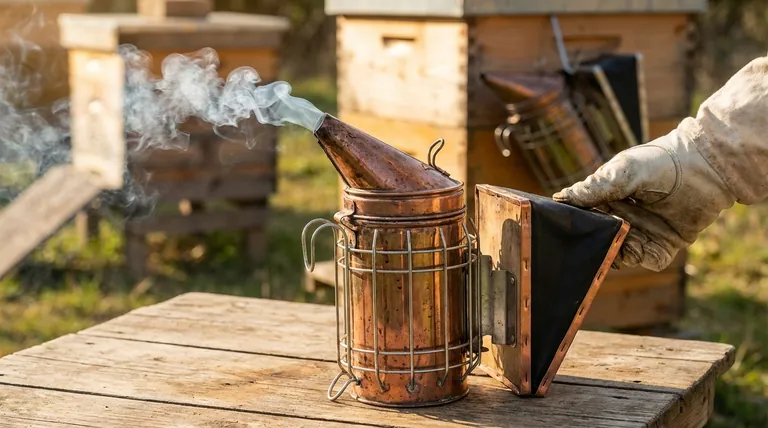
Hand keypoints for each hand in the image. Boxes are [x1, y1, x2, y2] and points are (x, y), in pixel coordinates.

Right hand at [553, 129, 735, 271]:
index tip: (577, 229)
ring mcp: (643, 232)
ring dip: (623, 252)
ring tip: (629, 241)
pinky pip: (650, 261)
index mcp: (607, 198)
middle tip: (607, 238)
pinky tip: (645, 248)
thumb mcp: (624, 170)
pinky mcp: (666, 244)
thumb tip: (561, 198)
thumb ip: (596, 187)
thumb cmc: (662, 161)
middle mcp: (622, 217)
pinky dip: (646, 258)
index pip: (586, 218)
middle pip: (602, 241)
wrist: (707, 166)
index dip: (580, 226)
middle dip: (602, 244)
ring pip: (623, 254)